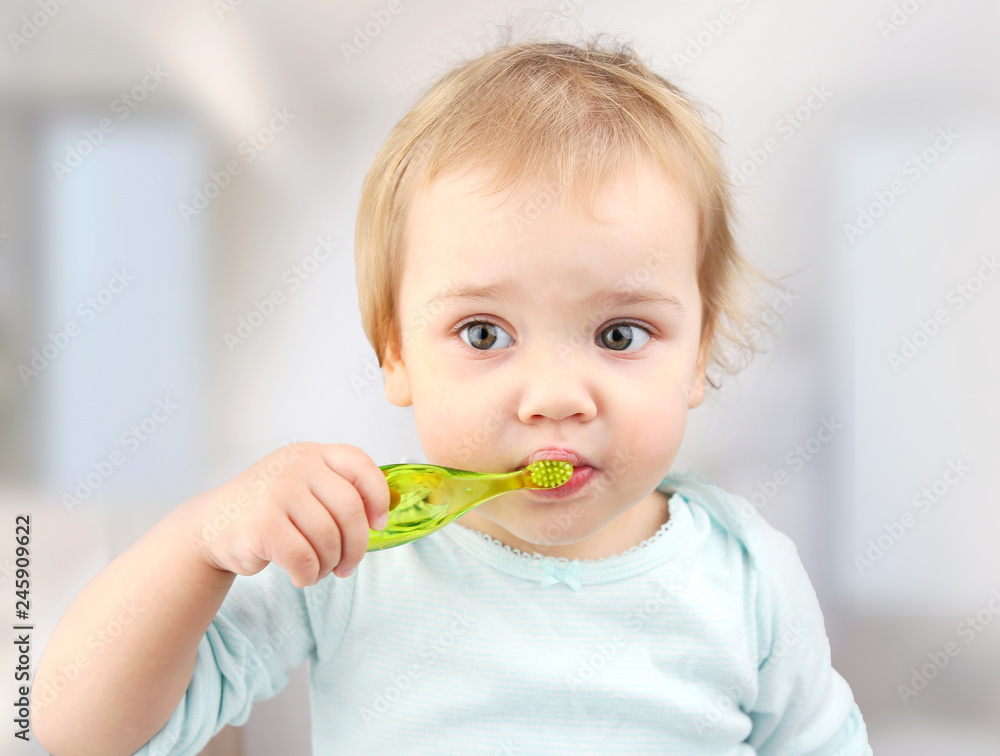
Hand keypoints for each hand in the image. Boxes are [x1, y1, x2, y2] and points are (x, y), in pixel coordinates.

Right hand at [183, 442, 389, 586]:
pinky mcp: (262, 523)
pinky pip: (304, 557)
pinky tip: (301, 575)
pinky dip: (308, 574)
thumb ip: (337, 491)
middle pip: (349, 509)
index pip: (360, 464)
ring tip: (319, 570)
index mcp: (312, 454)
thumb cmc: (268, 511)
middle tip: (348, 566)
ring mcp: (278, 491)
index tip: (378, 523)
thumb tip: (381, 518)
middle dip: (356, 546)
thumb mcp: (303, 487)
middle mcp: (296, 466)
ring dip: (329, 564)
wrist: (212, 526)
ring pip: (328, 537)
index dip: (377, 496)